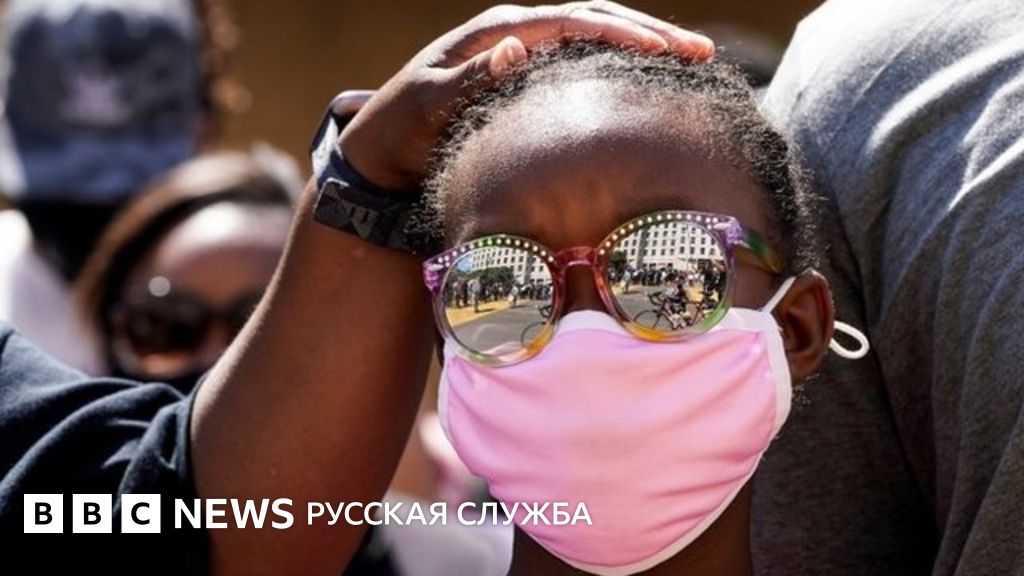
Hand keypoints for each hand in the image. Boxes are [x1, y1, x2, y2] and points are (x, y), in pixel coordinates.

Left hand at [340, 1, 714, 190]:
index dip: (621, 32)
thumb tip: (517, 47)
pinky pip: (583, 62)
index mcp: (497, 31)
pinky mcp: (528, 79)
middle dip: (650, 32)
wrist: (383, 149)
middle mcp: (515, 34)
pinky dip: (620, 65)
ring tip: (692, 60)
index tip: (664, 49)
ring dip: (644, 44)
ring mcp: (524, 54)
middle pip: (596, 18)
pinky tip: (649, 81)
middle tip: (701, 52)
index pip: (572, 20)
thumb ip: (470, 78)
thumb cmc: (402, 128)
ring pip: (596, 37)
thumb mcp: (428, 104)